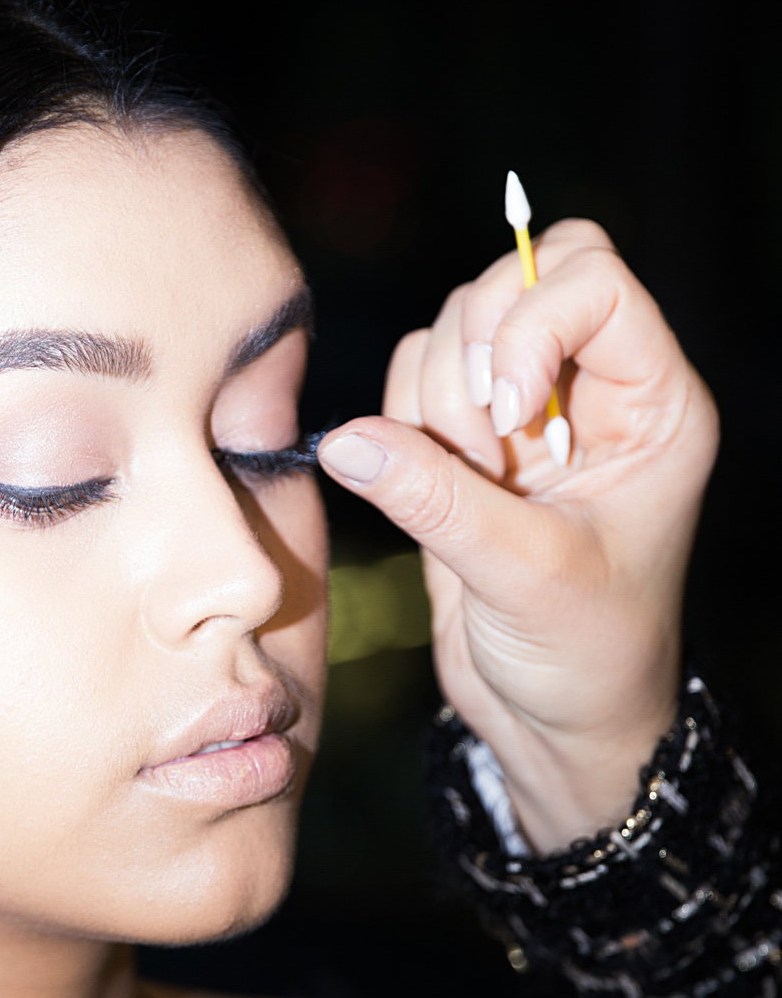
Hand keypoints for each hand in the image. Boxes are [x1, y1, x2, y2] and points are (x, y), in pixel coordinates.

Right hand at [316, 220, 718, 853]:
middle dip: (472, 362)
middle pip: (512, 283)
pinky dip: (398, 421)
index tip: (510, 414)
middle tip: (481, 461)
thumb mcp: (524, 578)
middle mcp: (594, 386)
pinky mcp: (465, 440)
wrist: (559, 721)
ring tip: (465, 491)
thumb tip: (345, 442)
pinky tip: (431, 490)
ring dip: (433, 403)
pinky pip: (410, 378)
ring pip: (452, 328)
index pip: (593, 276)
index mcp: (653, 401)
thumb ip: (436, 501)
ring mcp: (528, 407)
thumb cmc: (587, 656)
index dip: (534, 321)